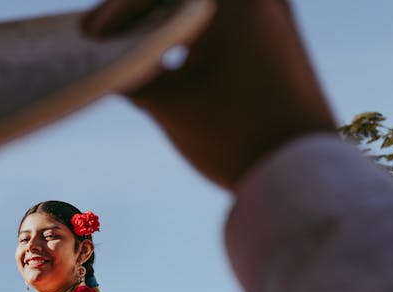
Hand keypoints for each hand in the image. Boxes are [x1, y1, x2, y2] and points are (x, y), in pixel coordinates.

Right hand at [83, 0, 335, 188]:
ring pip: (202, 7)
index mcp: (232, 0)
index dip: (116, 11)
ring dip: (163, 24)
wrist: (305, 173)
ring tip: (128, 52)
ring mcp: (275, 13)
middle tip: (99, 39)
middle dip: (137, 15)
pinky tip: (166, 60)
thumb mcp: (168, 104)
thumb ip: (130, 74)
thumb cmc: (234, 136)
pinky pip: (225, 22)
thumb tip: (101, 64)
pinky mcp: (280, 37)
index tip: (87, 34)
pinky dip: (192, 34)